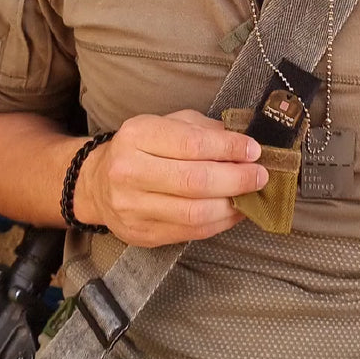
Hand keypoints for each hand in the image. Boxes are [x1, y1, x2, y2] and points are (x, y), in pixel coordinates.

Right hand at [72, 109, 266, 246]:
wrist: (99, 183)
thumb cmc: (142, 149)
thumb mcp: (167, 124)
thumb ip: (203, 130)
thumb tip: (244, 142)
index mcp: (137, 136)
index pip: (192, 144)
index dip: (229, 148)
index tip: (253, 150)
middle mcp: (129, 172)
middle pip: (195, 181)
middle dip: (237, 179)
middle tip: (260, 175)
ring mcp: (132, 207)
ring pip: (195, 212)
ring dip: (232, 205)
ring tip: (251, 195)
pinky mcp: (142, 234)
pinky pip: (191, 232)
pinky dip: (220, 223)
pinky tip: (234, 211)